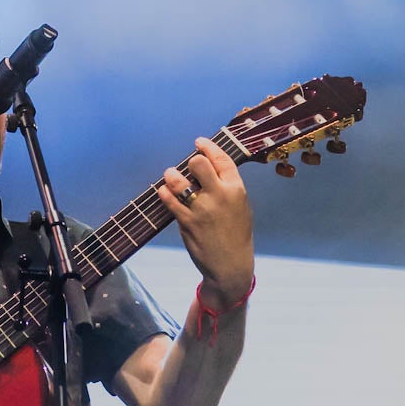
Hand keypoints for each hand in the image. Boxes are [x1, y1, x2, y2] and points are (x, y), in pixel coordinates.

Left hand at [157, 137, 254, 305]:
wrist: (230, 263)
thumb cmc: (236, 234)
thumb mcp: (240, 206)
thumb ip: (227, 187)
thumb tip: (209, 169)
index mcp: (236, 189)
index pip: (221, 159)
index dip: (208, 147)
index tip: (198, 142)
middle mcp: (220, 195)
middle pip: (199, 164)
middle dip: (191, 161)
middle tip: (186, 167)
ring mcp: (202, 208)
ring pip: (180, 181)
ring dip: (172, 175)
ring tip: (170, 176)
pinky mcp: (187, 222)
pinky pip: (170, 201)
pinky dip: (164, 193)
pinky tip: (164, 191)